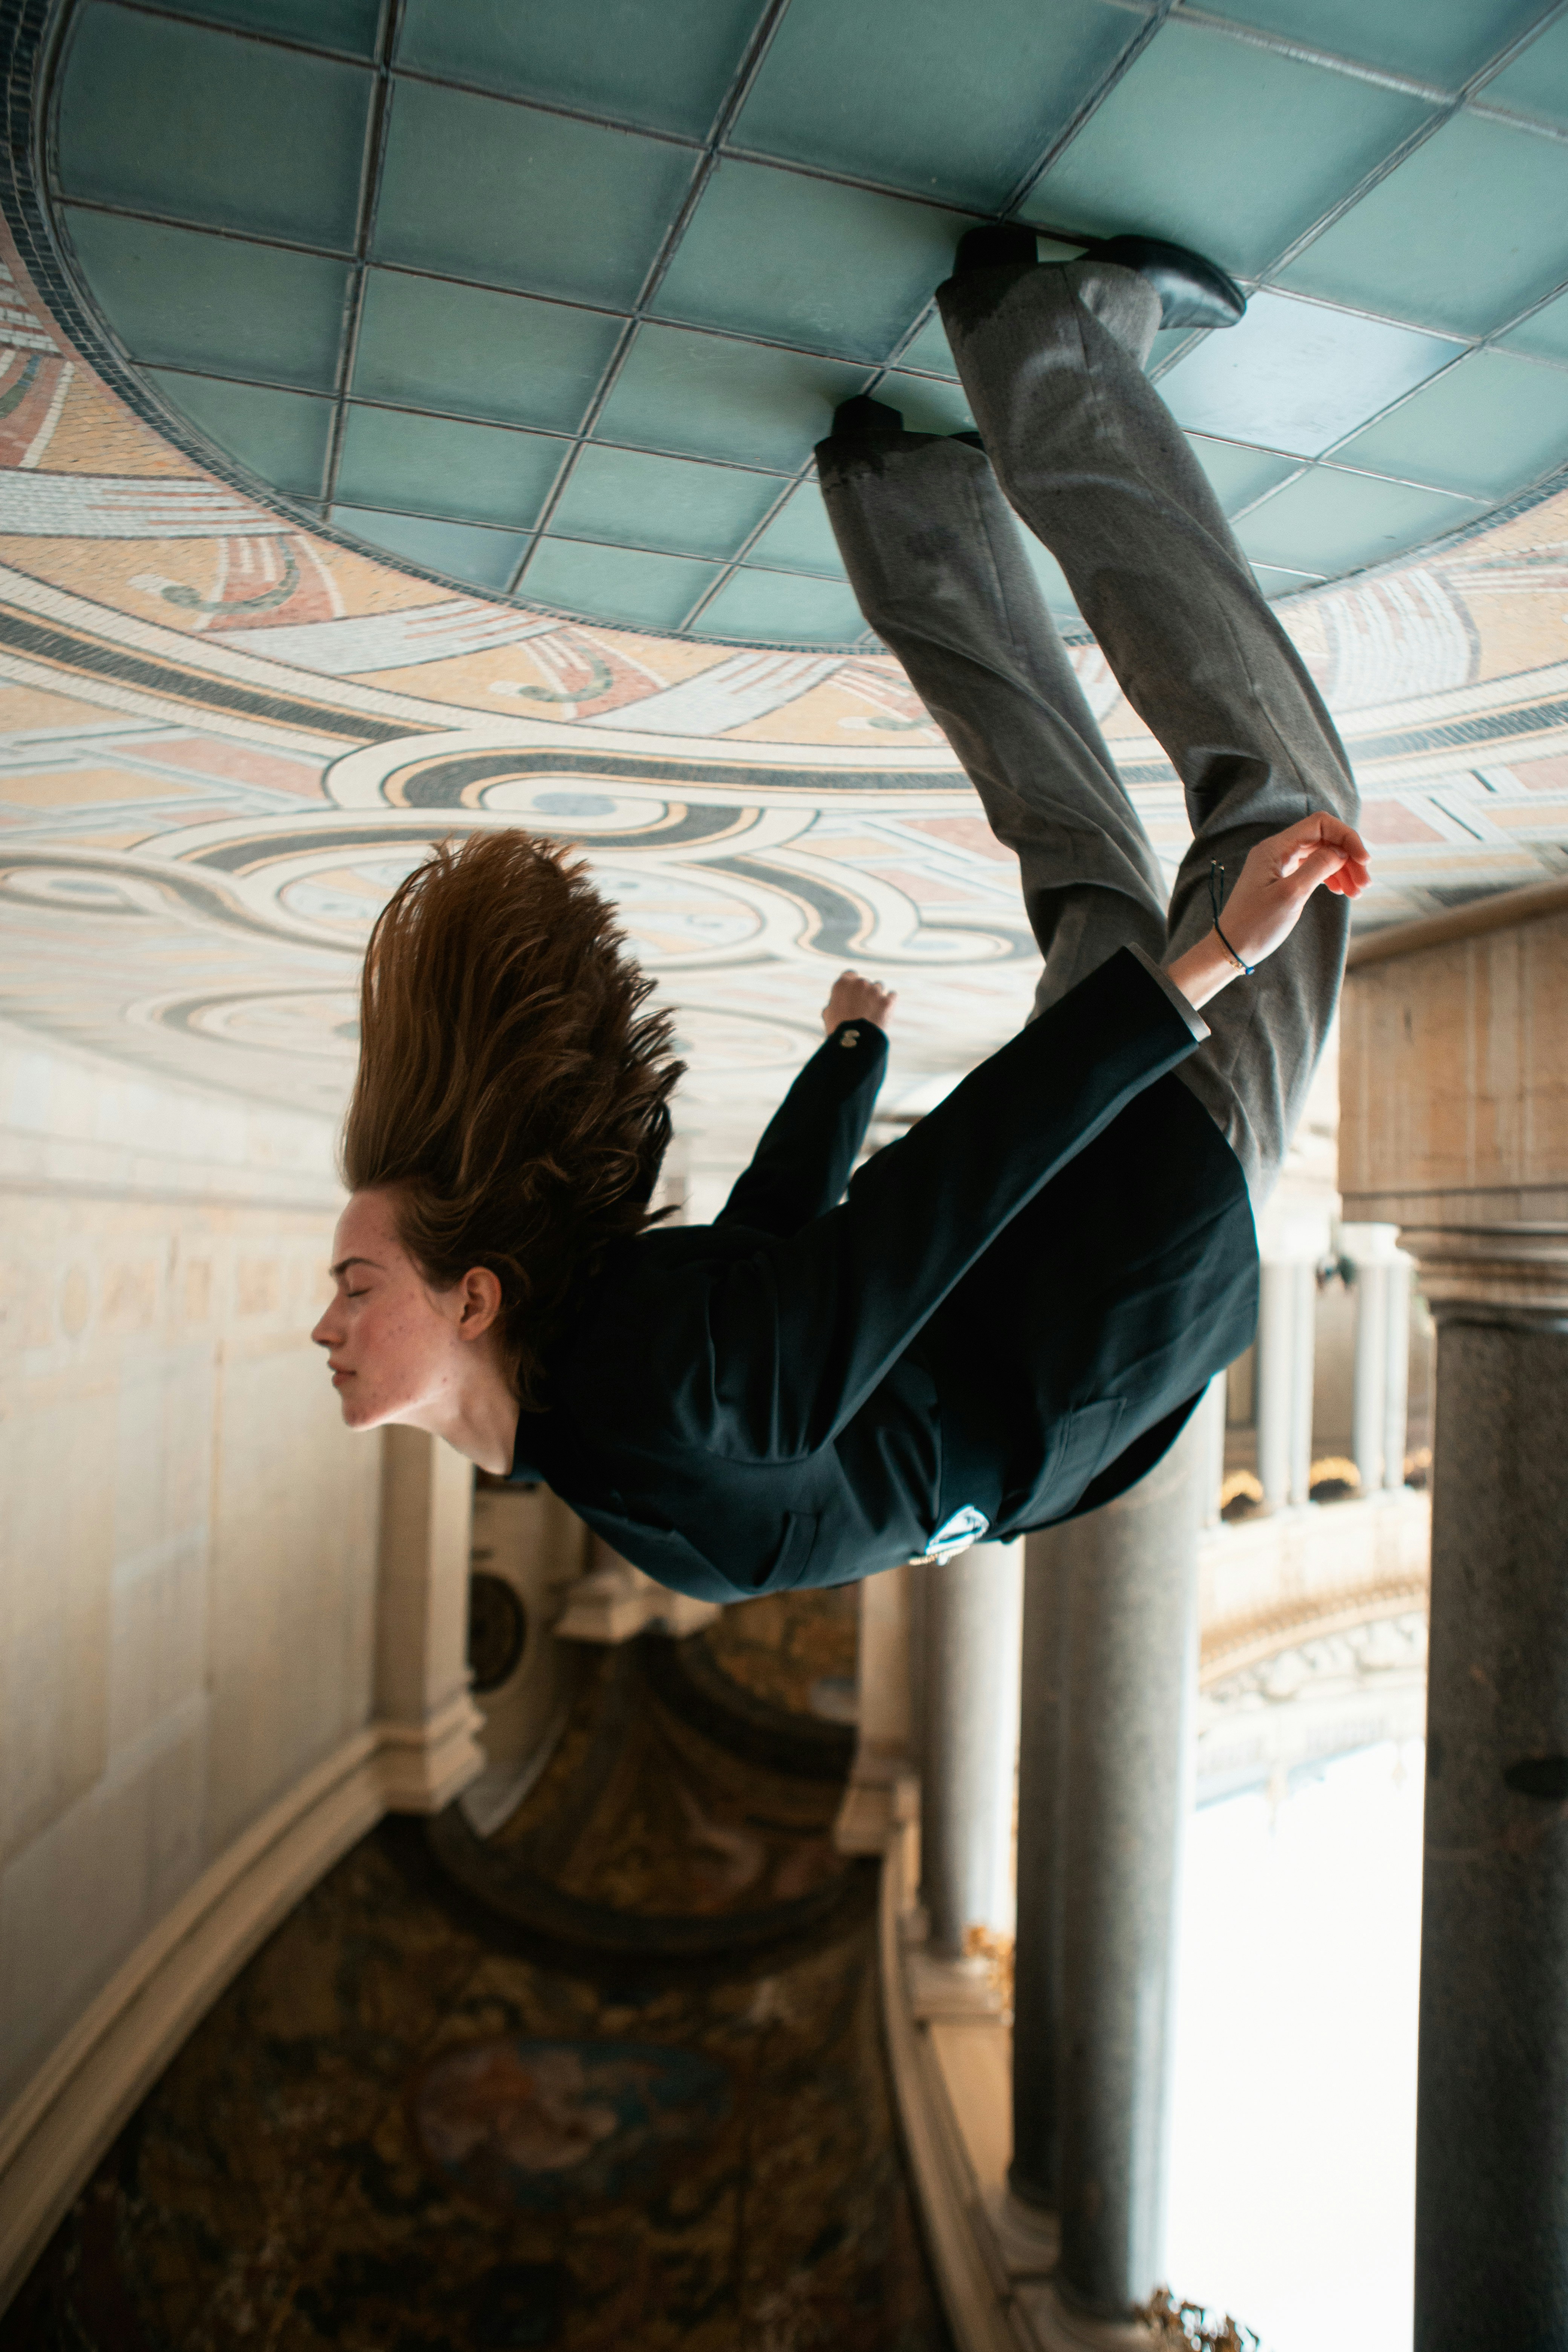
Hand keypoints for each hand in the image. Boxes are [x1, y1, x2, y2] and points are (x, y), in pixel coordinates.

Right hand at [822, 969, 895, 1034]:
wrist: (854, 1041)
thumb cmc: (838, 1028)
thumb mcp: (828, 1014)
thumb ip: (834, 1002)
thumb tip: (836, 1004)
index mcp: (843, 984)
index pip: (850, 975)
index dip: (852, 984)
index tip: (852, 992)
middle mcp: (859, 983)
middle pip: (864, 982)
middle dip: (864, 991)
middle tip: (862, 1006)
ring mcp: (875, 991)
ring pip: (879, 986)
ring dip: (876, 995)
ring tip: (873, 1010)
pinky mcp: (887, 1001)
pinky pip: (892, 995)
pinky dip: (889, 1001)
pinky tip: (885, 1009)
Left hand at [1167, 812, 1369, 1010]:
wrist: (1230, 949)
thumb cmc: (1255, 925)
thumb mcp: (1291, 894)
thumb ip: (1318, 867)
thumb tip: (1340, 850)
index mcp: (1275, 847)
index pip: (1320, 824)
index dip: (1347, 837)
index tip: (1365, 861)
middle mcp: (1276, 850)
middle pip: (1323, 839)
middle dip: (1348, 857)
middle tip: (1366, 884)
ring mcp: (1278, 864)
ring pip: (1320, 855)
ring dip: (1343, 869)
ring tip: (1357, 892)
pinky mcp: (1281, 879)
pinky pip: (1312, 868)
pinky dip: (1330, 877)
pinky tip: (1341, 891)